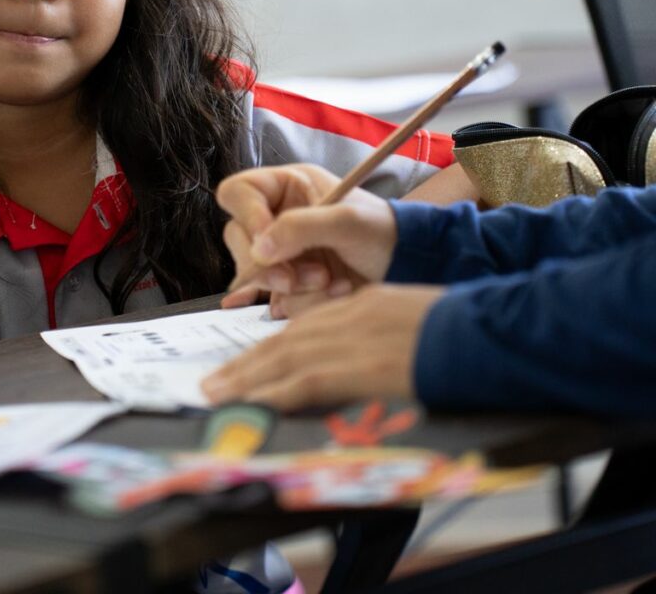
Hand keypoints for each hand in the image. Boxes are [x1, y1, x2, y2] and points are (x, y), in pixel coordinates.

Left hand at [202, 284, 444, 409]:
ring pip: (287, 358)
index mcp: (364, 304)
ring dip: (248, 379)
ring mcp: (356, 339)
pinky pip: (308, 380)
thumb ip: (382, 336)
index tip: (246, 363)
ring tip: (218, 396)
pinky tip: (255, 405)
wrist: (494, 330)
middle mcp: (351, 315)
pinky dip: (277, 392)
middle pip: (286, 340)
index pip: (305, 326)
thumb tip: (367, 361)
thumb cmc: (467, 331)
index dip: (270, 348)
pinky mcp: (363, 364)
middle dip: (246, 364)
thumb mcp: (416, 320)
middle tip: (215, 383)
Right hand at [217, 163, 398, 306]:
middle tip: (293, 278)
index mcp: (287, 187)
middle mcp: (277, 217)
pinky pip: (275, 300)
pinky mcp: (289, 285)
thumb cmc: (384, 231)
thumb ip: (300, 227)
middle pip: (238, 239)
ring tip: (329, 281)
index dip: (245, 216)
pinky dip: (302, 303)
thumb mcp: (347, 221)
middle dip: (268, 264)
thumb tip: (258, 250)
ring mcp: (281, 253)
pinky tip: (331, 293)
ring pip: (255, 274)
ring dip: (291, 286)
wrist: (410, 267)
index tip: (266, 242)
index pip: (238, 193)